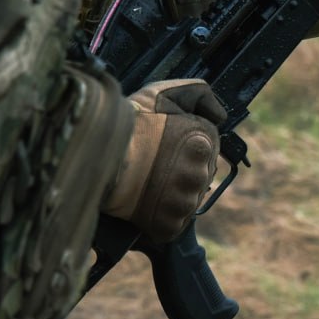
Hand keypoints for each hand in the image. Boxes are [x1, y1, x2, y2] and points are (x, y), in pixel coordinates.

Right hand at [102, 79, 225, 242]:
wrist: (97, 153)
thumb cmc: (130, 122)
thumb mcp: (167, 92)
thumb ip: (202, 95)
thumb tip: (220, 115)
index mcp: (204, 146)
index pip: (207, 150)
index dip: (185, 146)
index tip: (165, 145)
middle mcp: (198, 177)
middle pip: (198, 177)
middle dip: (181, 171)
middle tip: (154, 164)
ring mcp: (182, 203)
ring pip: (185, 201)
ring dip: (172, 195)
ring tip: (148, 182)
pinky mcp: (167, 225)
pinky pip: (171, 224)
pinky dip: (160, 217)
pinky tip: (145, 201)